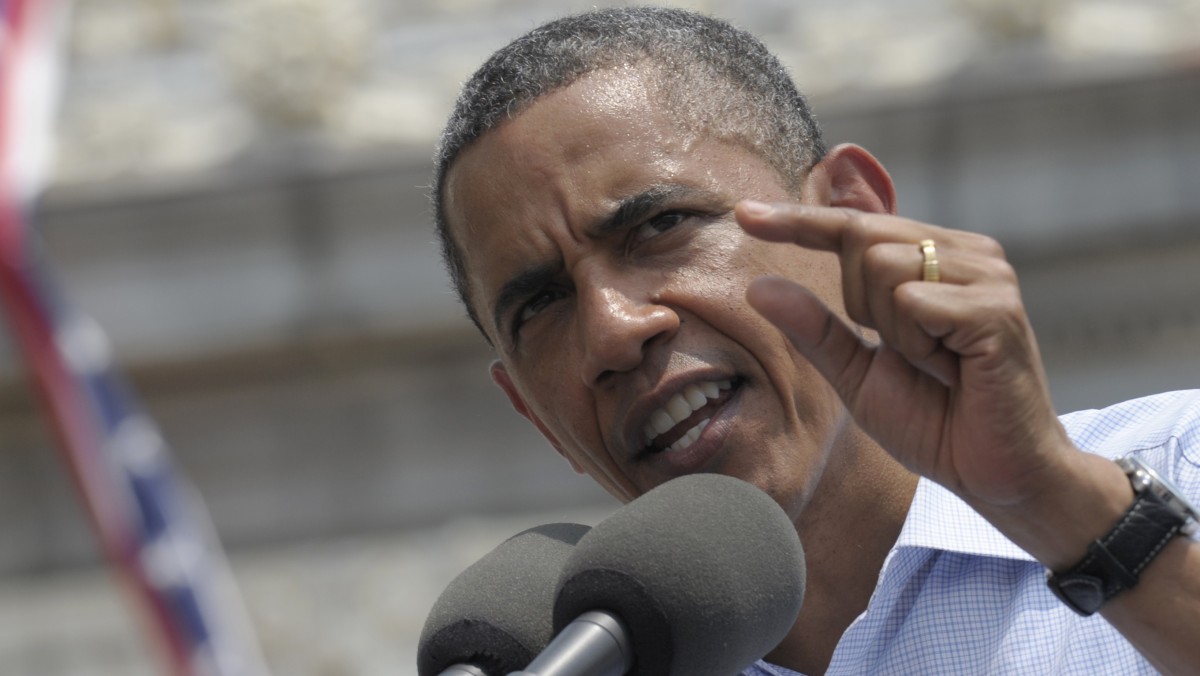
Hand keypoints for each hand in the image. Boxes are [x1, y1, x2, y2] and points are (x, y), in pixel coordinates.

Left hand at [736, 200, 1074, 511]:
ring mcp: (988, 275)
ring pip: (884, 266)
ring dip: (892, 330)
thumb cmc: (934, 422)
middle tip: (908, 354)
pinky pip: (915, 302)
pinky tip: (952, 369)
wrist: (994, 475)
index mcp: (933, 259)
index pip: (852, 225)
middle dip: (860, 304)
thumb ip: (814, 328)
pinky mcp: (997, 307)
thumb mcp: (856, 373)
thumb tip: (757, 284)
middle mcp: (964, 253)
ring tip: (935, 364)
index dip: (797, 219)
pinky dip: (916, 344)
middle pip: (861, 239)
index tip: (742, 213)